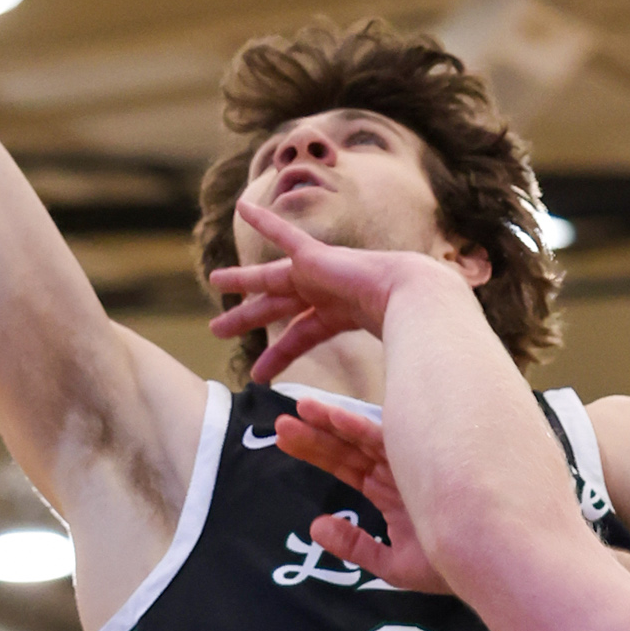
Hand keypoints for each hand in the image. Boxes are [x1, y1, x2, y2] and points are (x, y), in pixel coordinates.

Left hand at [208, 193, 440, 390]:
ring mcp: (320, 272)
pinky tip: (241, 208)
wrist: (415, 298)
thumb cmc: (411, 330)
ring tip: (214, 280)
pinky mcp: (315, 256)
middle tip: (217, 330)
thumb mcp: (388, 359)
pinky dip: (264, 220)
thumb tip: (396, 422)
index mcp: (340, 314)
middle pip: (276, 308)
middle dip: (247, 318)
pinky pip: (284, 235)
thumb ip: (385, 377)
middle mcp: (326, 291)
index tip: (258, 376)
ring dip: (241, 280)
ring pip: (269, 279)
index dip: (277, 356)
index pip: (299, 336)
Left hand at [274, 398, 447, 593]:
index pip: (346, 468)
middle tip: (280, 423)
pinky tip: (332, 417)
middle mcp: (398, 474)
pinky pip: (384, 439)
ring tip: (297, 411)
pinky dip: (357, 427)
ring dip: (329, 424)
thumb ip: (357, 546)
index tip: (283, 439)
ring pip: (362, 439)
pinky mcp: (423, 461)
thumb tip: (317, 527)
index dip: (316, 452)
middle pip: (347, 450)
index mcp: (392, 493)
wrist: (493, 566)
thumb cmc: (452, 568)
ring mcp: (410, 465)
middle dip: (314, 435)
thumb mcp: (395, 564)